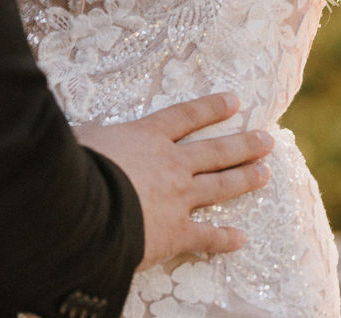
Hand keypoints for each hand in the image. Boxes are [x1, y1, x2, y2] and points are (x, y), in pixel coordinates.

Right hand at [74, 93, 272, 269]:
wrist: (83, 206)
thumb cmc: (73, 165)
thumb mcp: (79, 136)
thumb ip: (91, 134)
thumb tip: (74, 126)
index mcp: (146, 136)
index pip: (185, 117)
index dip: (210, 108)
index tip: (234, 101)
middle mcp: (170, 163)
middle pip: (214, 151)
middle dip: (243, 144)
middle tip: (266, 140)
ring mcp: (178, 198)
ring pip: (220, 186)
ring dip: (245, 179)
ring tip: (265, 173)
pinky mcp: (177, 232)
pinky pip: (207, 236)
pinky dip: (226, 239)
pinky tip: (242, 239)